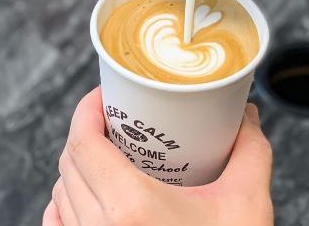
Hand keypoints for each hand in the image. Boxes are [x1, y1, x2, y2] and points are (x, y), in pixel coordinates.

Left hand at [43, 87, 272, 225]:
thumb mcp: (246, 206)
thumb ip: (250, 153)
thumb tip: (247, 116)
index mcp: (129, 207)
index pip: (83, 142)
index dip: (86, 109)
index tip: (103, 96)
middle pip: (70, 161)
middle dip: (86, 131)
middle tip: (112, 120)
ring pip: (61, 190)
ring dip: (77, 164)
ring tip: (104, 152)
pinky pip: (58, 222)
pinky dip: (66, 201)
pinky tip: (85, 193)